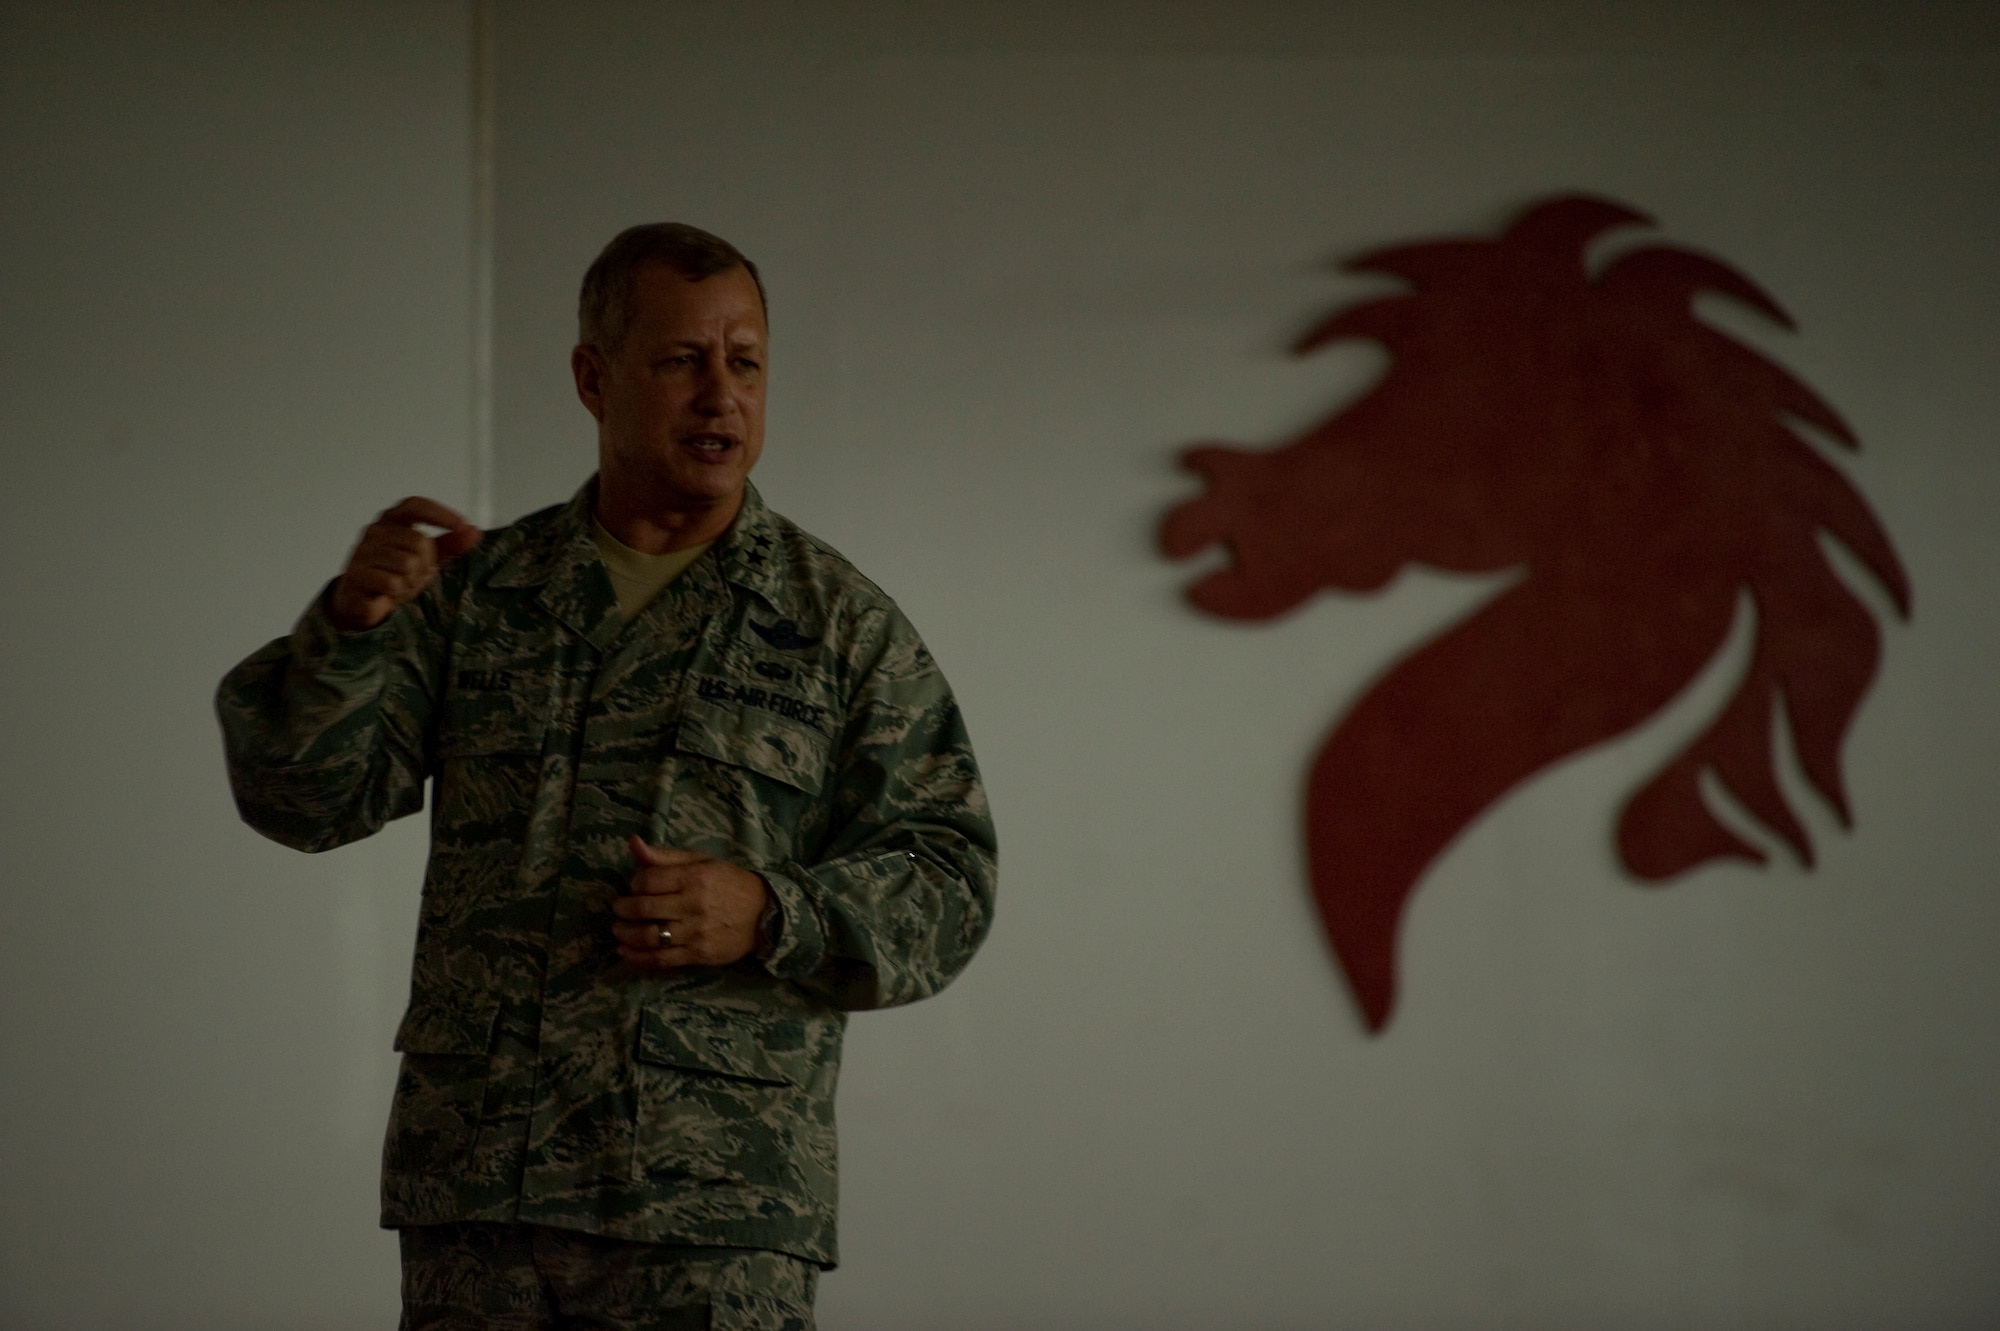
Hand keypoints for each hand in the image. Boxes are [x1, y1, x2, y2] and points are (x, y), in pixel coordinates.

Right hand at [328, 497, 482, 631]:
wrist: (361, 601)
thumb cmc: (395, 573)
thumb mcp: (427, 558)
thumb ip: (449, 544)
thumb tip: (474, 531)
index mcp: (392, 520)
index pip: (415, 506)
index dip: (439, 513)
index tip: (461, 525)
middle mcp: (375, 531)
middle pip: (419, 542)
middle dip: (425, 565)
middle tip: (415, 575)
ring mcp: (362, 551)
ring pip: (407, 564)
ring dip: (411, 581)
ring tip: (400, 584)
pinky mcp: (355, 573)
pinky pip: (392, 582)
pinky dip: (397, 592)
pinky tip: (388, 593)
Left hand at [611, 835, 769, 969]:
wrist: (764, 914)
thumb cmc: (729, 883)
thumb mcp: (701, 862)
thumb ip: (665, 856)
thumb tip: (632, 843)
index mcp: (694, 877)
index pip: (647, 880)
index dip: (633, 883)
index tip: (634, 886)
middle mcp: (693, 905)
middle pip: (643, 909)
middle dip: (623, 909)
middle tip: (619, 909)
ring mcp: (695, 932)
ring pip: (649, 936)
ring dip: (625, 933)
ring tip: (619, 930)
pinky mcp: (698, 954)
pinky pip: (661, 959)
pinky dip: (637, 957)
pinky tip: (624, 952)